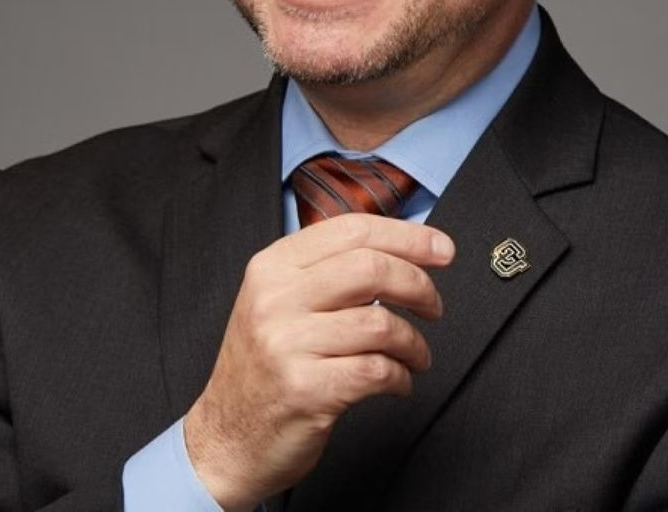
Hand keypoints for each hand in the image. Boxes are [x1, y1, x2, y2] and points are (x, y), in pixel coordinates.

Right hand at [183, 214, 455, 509]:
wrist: (225, 438)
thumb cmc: (266, 365)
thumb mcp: (280, 301)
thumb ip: (328, 269)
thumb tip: (403, 247)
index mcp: (274, 266)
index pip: (352, 229)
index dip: (408, 236)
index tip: (442, 249)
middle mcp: (275, 298)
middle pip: (371, 267)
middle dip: (419, 284)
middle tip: (434, 305)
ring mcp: (286, 343)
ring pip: (380, 323)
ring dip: (414, 342)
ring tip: (416, 355)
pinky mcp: (304, 389)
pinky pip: (376, 370)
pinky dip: (401, 376)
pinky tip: (398, 381)